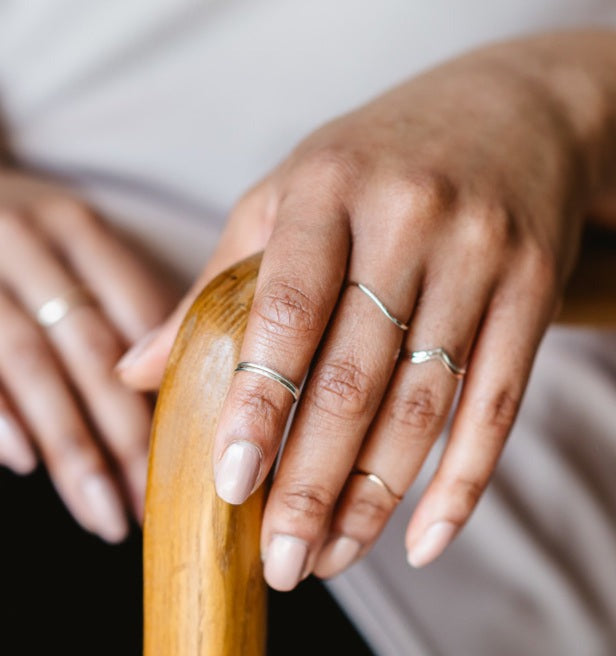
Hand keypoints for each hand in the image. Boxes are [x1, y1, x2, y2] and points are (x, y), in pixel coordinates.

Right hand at [0, 171, 177, 540]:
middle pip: (93, 350)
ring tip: (106, 511)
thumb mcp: (72, 238)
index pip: (138, 310)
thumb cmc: (24, 232)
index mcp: (77, 229)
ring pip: (34, 368)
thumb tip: (177, 372)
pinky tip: (27, 461)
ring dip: (73, 447)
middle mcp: (28, 245)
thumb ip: (120, 292)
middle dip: (129, 433)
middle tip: (160, 500)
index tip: (199, 441)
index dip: (169, 380)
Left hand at [120, 42, 608, 585]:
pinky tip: (426, 539)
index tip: (230, 485)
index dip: (256, 403)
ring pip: (424, 401)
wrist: (508, 113)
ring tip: (333, 554)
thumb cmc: (378, 159)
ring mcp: (480, 253)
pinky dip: (463, 481)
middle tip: (281, 558)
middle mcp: (408, 217)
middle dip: (312, 481)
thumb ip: (221, 281)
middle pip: (356, 375)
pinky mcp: (535, 288)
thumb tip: (139, 369)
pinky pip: (499, 401)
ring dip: (374, 495)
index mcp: (328, 185)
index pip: (287, 309)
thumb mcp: (291, 194)